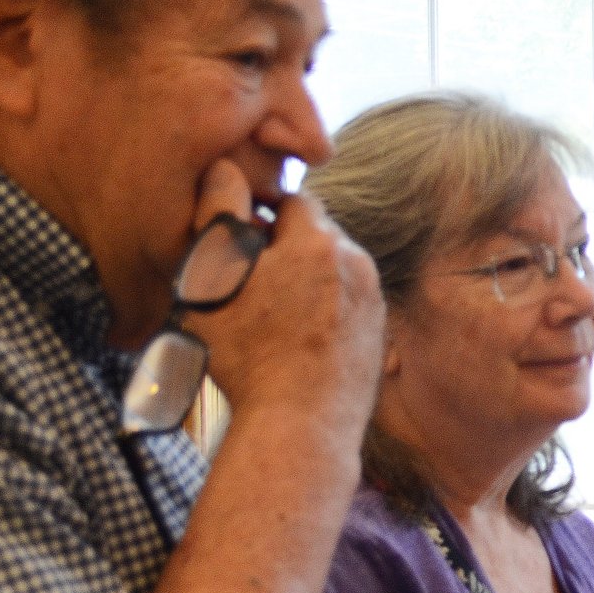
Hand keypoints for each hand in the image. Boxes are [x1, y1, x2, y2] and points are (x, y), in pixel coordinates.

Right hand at [180, 159, 382, 436]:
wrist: (302, 425)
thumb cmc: (250, 353)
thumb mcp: (216, 279)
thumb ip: (219, 215)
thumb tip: (226, 167)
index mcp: (322, 242)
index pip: (293, 202)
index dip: (261, 219)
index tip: (239, 248)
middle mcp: (359, 265)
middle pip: (317, 238)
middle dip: (286, 251)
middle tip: (250, 286)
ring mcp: (374, 303)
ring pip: (332, 274)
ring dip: (305, 284)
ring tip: (271, 320)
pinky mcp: (377, 338)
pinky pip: (346, 309)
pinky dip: (323, 316)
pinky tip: (295, 343)